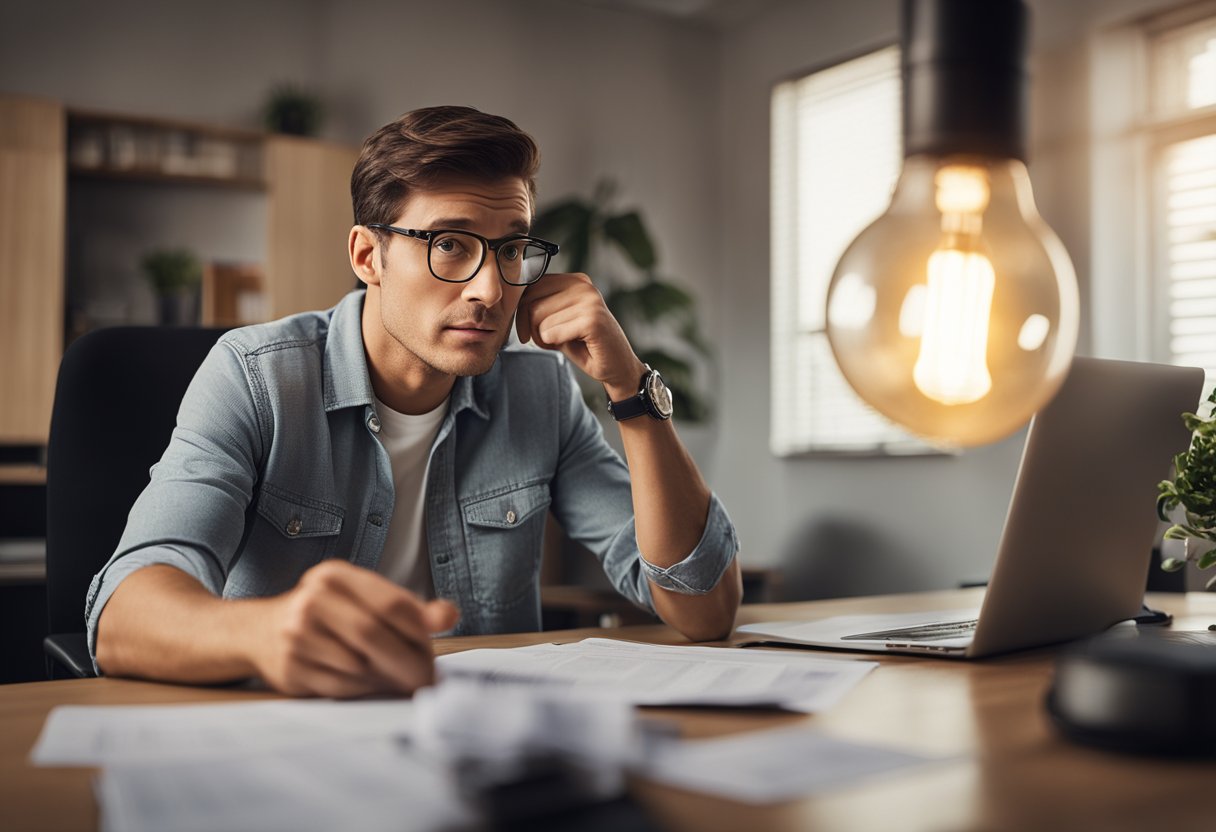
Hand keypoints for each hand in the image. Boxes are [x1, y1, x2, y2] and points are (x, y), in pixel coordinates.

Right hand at [252, 560, 458, 697]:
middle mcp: (312, 600)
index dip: (421, 630)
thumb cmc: (326, 614)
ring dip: (387, 679)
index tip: (436, 650)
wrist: (258, 632)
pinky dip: (364, 690)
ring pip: (360, 666)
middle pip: (374, 635)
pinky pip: (342, 687)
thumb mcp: (362, 598)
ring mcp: (296, 635)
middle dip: (409, 662)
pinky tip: (371, 685)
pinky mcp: (291, 669)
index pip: (392, 602)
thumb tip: (448, 615)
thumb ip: (408, 608)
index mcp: (335, 576)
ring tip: (400, 680)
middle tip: (427, 680)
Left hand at [515, 273, 644, 394]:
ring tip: (561, 343)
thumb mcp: (559, 321)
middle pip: (530, 302)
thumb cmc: (585, 346)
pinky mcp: (592, 320)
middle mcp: (583, 285)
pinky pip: (551, 333)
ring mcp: (589, 301)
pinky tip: (571, 346)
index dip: (521, 311)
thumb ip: (541, 307)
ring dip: (542, 338)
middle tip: (544, 341)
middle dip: (528, 327)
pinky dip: (553, 344)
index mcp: (575, 281)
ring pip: (538, 318)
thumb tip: (511, 300)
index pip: (530, 286)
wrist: (617, 368)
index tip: (525, 332)